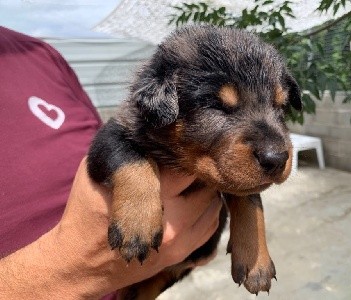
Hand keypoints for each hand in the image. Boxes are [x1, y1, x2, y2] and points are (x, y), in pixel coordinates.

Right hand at [0, 158, 221, 298]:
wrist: (81, 261)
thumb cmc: (87, 209)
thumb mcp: (96, 168)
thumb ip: (128, 149)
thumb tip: (156, 128)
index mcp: (148, 191)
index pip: (186, 163)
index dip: (185, 151)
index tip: (181, 146)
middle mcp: (170, 218)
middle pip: (205, 183)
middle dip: (196, 171)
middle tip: (186, 164)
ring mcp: (179, 239)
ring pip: (213, 202)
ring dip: (204, 190)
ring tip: (188, 184)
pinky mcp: (183, 254)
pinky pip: (211, 224)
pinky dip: (206, 210)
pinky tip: (190, 203)